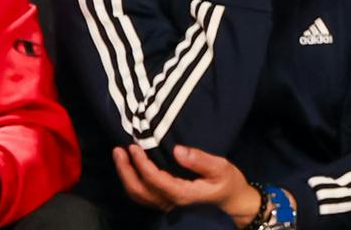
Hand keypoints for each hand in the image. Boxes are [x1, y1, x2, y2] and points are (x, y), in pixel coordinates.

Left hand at [113, 144, 259, 226]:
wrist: (232, 202)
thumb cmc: (228, 183)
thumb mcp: (221, 168)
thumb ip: (199, 160)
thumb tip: (177, 150)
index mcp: (181, 193)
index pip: (154, 179)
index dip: (141, 163)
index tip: (134, 147)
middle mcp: (169, 202)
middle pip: (138, 189)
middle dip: (126, 170)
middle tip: (118, 151)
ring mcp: (166, 204)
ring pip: (137, 194)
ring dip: (126, 176)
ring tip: (121, 157)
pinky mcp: (166, 202)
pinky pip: (142, 195)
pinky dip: (132, 182)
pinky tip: (131, 170)